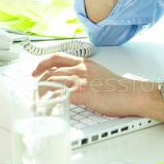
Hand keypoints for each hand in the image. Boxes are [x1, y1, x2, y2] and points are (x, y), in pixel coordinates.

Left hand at [31, 53, 157, 117]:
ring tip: (38, 100)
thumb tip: (75, 86)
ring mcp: (79, 79)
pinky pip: (58, 94)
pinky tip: (47, 106)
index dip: (43, 63)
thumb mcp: (99, 76)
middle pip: (50, 68)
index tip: (36, 70)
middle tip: (33, 87)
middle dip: (38, 77)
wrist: (130, 94)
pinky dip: (49, 100)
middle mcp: (80, 68)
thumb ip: (85, 77)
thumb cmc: (118, 89)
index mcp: (84, 62)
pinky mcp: (81, 91)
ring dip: (41, 91)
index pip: (57, 57)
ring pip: (51, 80)